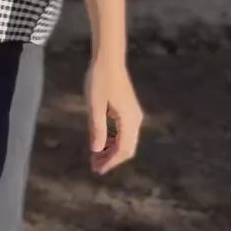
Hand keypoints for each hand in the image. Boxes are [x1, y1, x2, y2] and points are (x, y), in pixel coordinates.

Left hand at [85, 57, 142, 175]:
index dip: (110, 162)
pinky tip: (101, 143)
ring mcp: (133, 114)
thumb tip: (97, 150)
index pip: (123, 150)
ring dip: (112, 151)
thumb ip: (97, 129)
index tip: (97, 170)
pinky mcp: (129, 109)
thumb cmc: (100, 80)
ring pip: (126, 141)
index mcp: (129, 120)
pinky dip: (113, 140)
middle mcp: (135, 120)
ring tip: (95, 157)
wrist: (109, 60)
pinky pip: (124, 132)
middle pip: (127, 148)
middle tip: (94, 167)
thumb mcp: (95, 106)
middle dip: (111, 159)